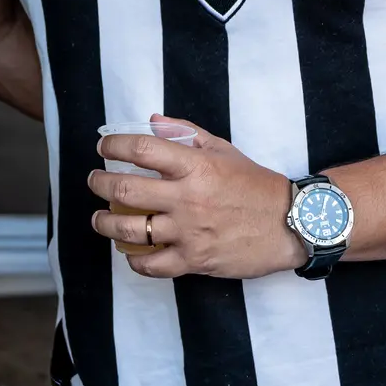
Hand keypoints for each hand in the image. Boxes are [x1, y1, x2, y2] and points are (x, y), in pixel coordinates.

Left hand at [87, 116, 303, 279]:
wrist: (290, 224)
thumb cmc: (255, 184)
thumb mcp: (224, 149)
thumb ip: (186, 134)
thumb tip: (152, 120)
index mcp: (195, 166)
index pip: (142, 148)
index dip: (114, 145)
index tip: (104, 147)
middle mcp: (187, 198)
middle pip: (126, 190)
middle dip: (100, 183)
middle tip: (94, 181)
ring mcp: (189, 232)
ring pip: (131, 229)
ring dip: (106, 223)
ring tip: (100, 218)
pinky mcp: (195, 260)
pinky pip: (152, 265)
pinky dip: (135, 261)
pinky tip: (130, 253)